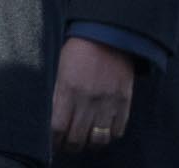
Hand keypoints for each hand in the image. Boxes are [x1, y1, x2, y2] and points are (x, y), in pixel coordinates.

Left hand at [51, 36, 134, 152]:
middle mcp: (87, 99)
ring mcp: (108, 100)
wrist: (110, 33)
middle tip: (71, 143)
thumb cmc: (80, 50)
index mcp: (67, 91)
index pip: (57, 129)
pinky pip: (118, 128)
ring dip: (91, 143)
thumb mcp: (60, 70)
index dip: (54, 141)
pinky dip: (111, 134)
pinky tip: (106, 129)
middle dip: (71, 145)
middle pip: (77, 138)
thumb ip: (57, 96)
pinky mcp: (125, 98)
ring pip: (98, 139)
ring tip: (89, 139)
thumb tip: (53, 120)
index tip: (55, 142)